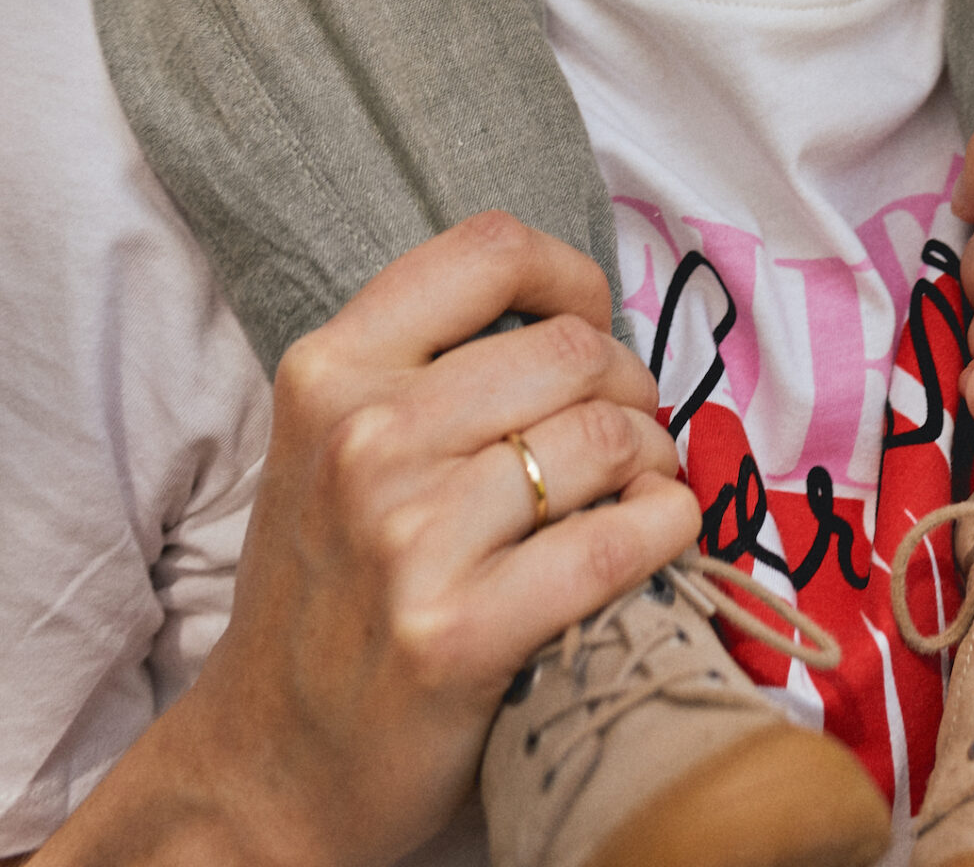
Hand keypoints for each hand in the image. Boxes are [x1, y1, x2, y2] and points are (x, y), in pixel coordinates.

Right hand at [168, 213, 698, 866]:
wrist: (268, 761)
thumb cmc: (328, 585)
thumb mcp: (331, 441)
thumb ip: (427, 364)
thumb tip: (580, 320)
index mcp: (331, 371)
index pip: (490, 251)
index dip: (571, 278)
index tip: (590, 324)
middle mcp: (363, 440)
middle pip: (571, 349)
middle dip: (628, 384)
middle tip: (625, 430)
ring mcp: (407, 537)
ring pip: (606, 437)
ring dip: (653, 462)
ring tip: (639, 489)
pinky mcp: (457, 633)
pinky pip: (615, 542)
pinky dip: (666, 529)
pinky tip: (659, 535)